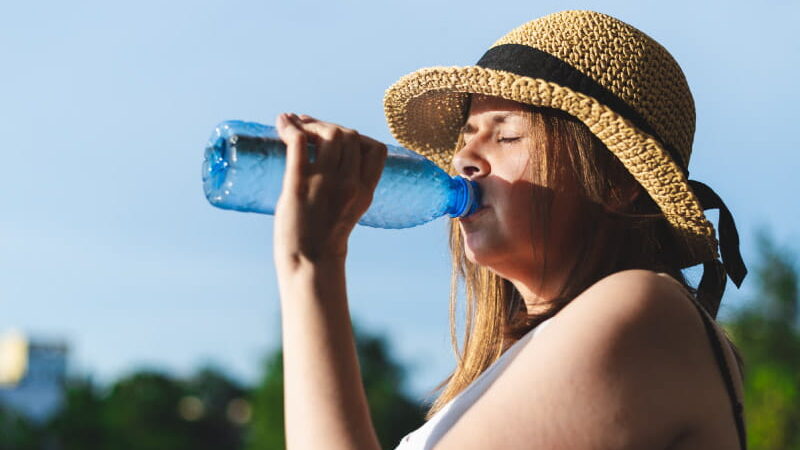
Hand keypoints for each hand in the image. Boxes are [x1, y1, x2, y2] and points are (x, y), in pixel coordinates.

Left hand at [273, 113, 386, 269]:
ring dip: (311, 124)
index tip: (337, 136)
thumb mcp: (348, 209)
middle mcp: (350, 183)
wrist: (309, 264)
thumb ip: (344, 185)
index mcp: (365, 191)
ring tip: (294, 126)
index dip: (358, 136)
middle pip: (348, 135)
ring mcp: (325, 182)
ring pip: (328, 133)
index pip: (376, 149)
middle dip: (327, 125)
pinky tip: (282, 123)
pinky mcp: (299, 184)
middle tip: (306, 126)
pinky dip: (290, 127)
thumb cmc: (323, 239)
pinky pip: (299, 143)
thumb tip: (322, 157)